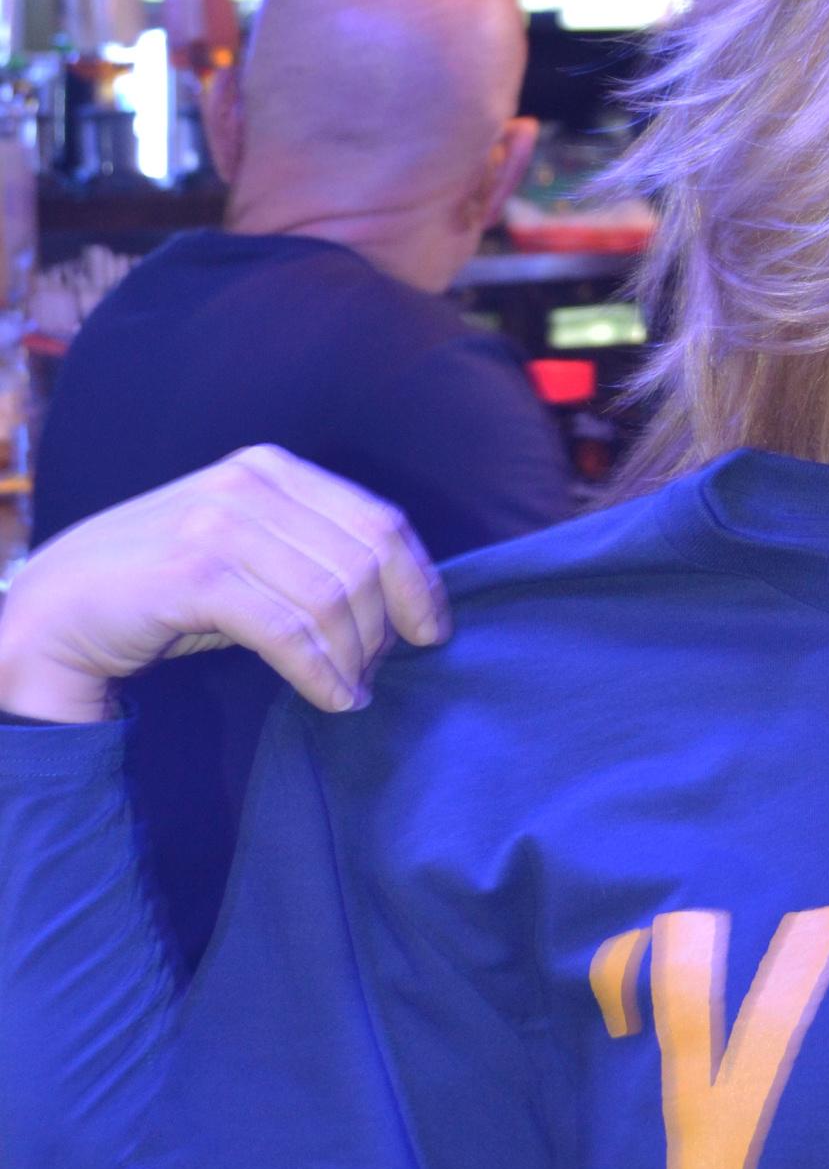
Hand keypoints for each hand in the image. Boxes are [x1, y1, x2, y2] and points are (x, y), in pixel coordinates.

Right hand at [0, 445, 450, 724]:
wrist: (57, 610)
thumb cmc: (162, 590)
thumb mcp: (245, 552)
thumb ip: (309, 553)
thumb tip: (402, 599)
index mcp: (271, 468)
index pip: (380, 521)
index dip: (419, 582)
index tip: (432, 631)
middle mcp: (249, 482)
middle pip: (366, 560)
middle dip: (385, 627)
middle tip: (379, 673)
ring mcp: (220, 524)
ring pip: (334, 598)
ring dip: (354, 657)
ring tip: (351, 690)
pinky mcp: (194, 575)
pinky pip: (290, 632)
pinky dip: (321, 674)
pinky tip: (333, 700)